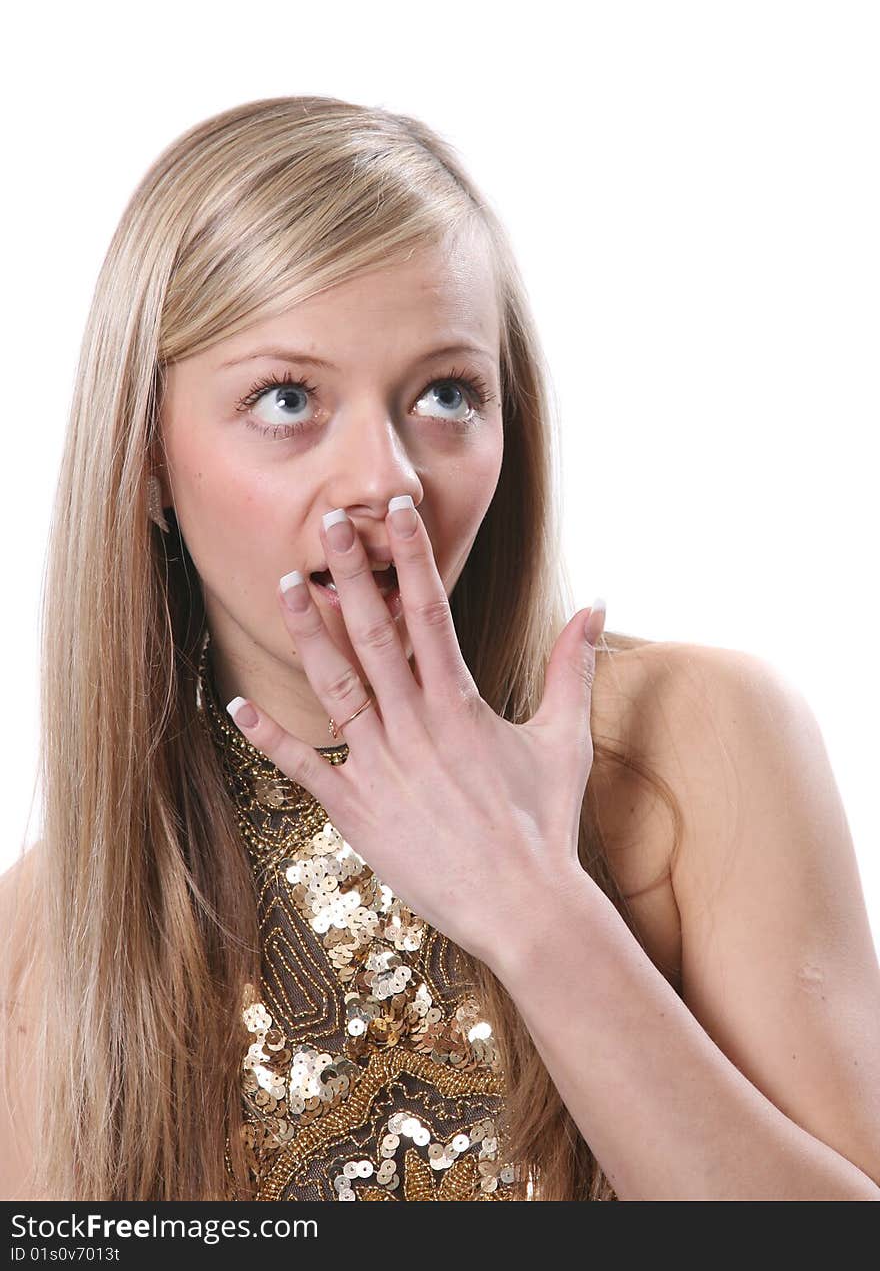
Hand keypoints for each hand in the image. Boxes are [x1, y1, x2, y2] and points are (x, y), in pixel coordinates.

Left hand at [226, 498, 605, 973]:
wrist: (525, 907)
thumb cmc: (545, 824)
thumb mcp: (564, 739)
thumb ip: (571, 667)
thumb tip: (598, 604)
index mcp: (462, 703)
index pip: (432, 612)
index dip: (414, 557)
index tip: (398, 511)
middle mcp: (416, 726)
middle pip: (374, 634)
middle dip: (351, 573)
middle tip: (328, 522)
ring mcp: (382, 767)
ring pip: (335, 687)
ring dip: (308, 634)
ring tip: (286, 584)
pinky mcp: (358, 811)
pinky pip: (305, 768)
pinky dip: (271, 738)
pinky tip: (239, 704)